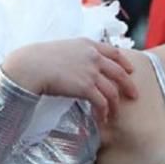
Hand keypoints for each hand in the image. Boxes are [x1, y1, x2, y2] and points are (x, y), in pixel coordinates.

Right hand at [2, 39, 136, 122]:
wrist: (31, 66)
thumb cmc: (39, 59)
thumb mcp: (63, 48)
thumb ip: (76, 54)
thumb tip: (77, 64)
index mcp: (88, 45)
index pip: (114, 52)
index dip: (124, 62)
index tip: (130, 69)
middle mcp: (94, 57)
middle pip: (119, 72)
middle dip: (128, 85)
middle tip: (133, 95)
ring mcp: (91, 72)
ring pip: (112, 90)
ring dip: (115, 104)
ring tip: (114, 114)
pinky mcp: (86, 87)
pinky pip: (102, 102)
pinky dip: (104, 112)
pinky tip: (102, 118)